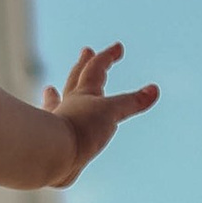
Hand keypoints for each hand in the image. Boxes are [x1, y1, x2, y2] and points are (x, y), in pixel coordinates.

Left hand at [42, 44, 158, 182]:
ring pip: (56, 105)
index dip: (108, 56)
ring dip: (55, 95)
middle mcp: (67, 106)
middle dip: (83, 65)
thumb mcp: (111, 112)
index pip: (96, 69)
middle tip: (85, 51)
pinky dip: (50, 127)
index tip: (118, 47)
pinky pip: (51, 132)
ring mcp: (56, 125)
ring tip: (49, 89)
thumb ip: (132, 102)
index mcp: (83, 94)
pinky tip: (47, 131)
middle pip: (75, 80)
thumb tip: (154, 90)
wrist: (53, 156)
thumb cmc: (81, 129)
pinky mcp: (52, 145)